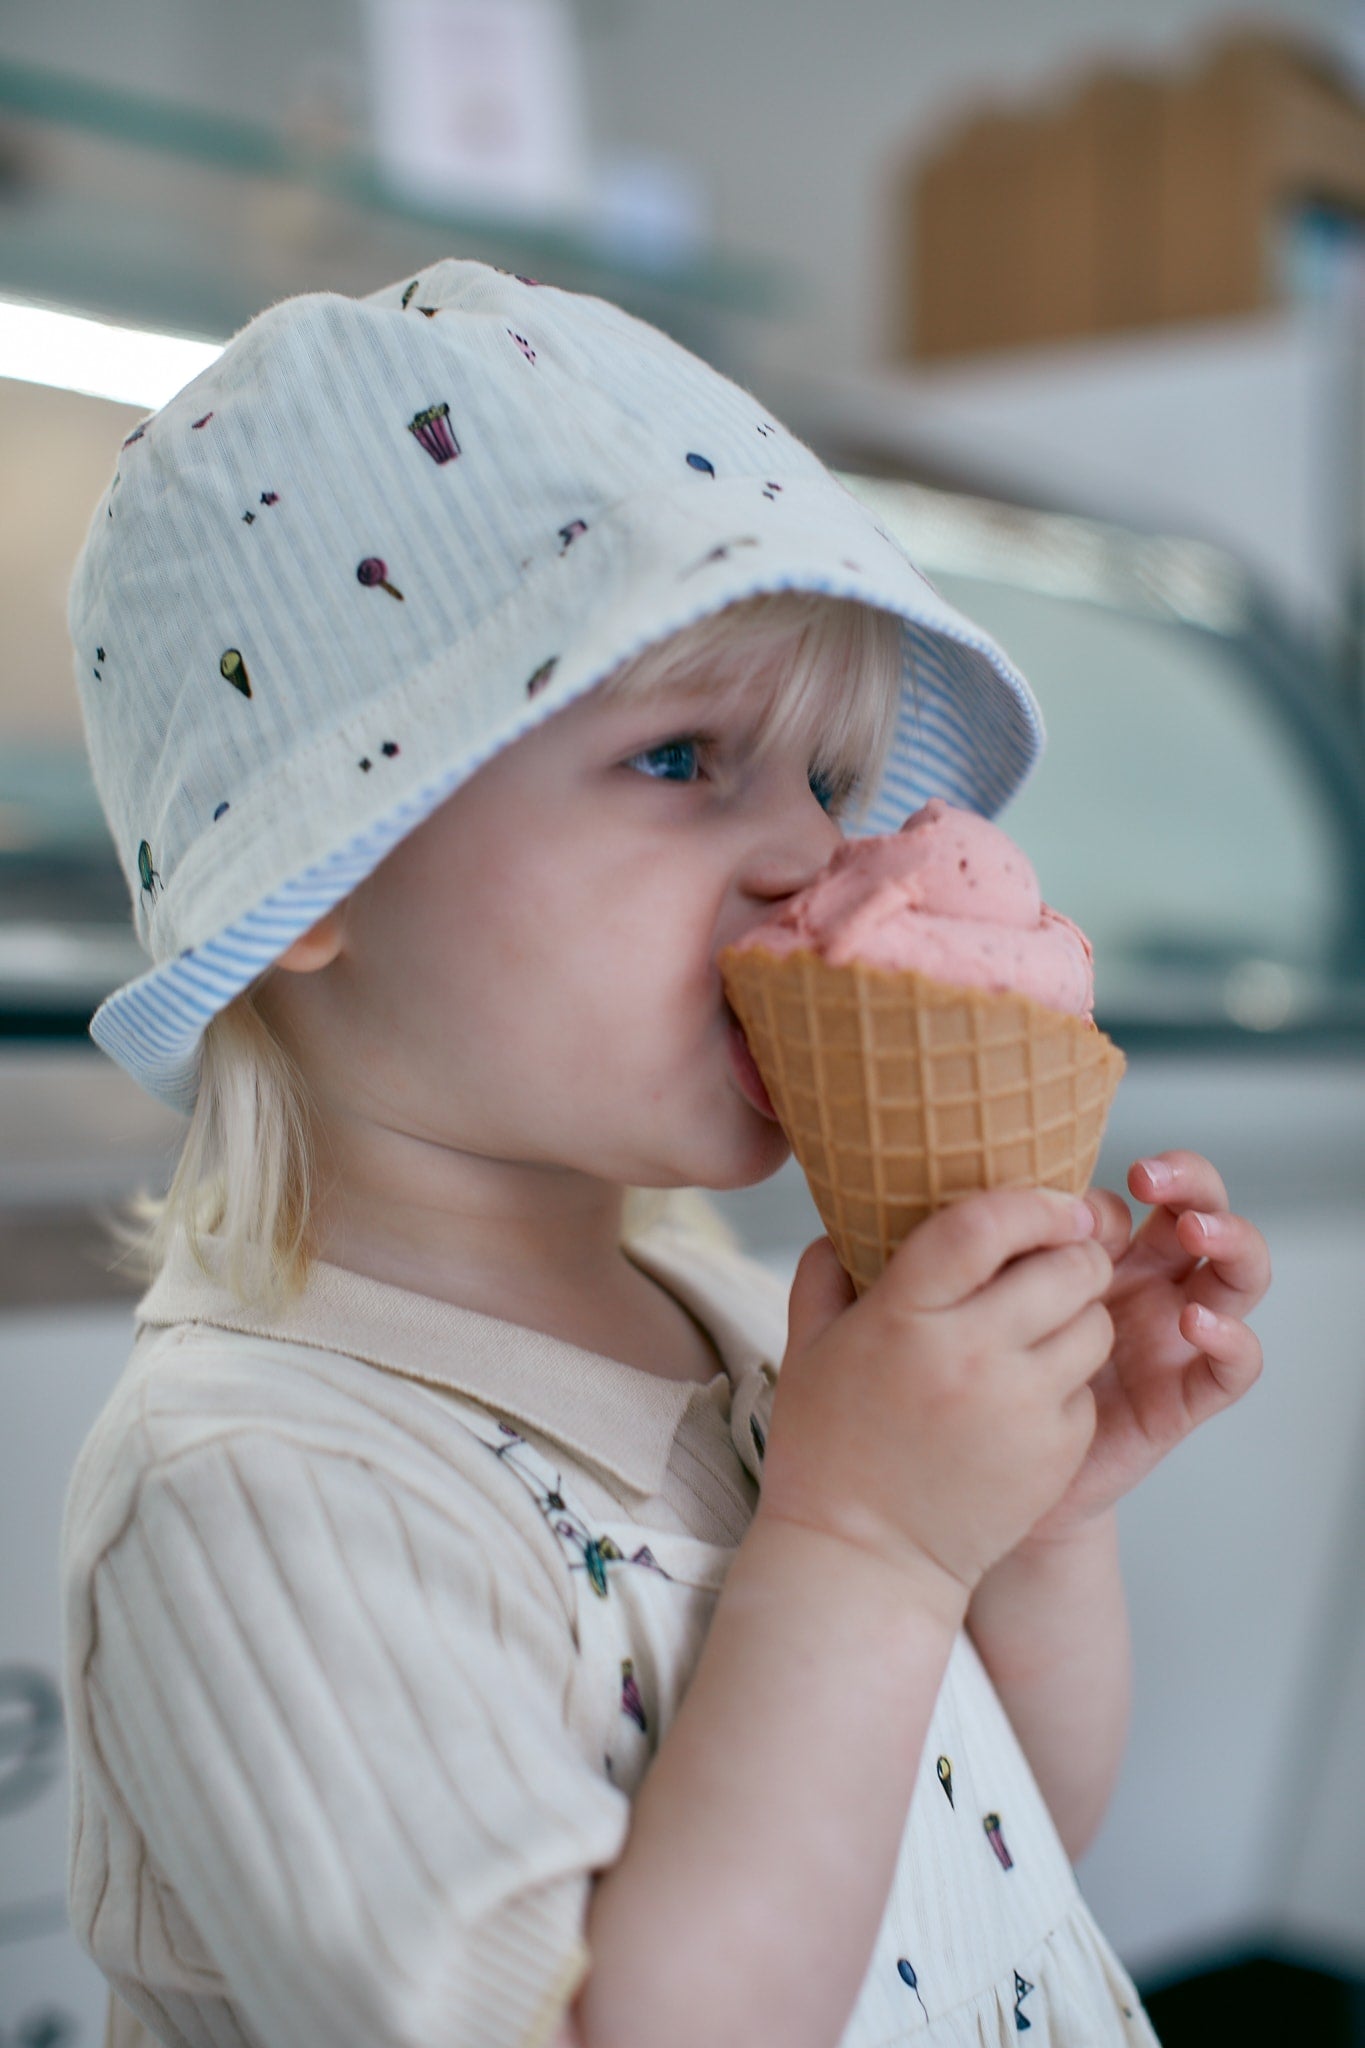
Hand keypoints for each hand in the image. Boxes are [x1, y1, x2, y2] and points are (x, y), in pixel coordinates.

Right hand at [757, 1188, 1114, 1614]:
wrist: (862, 1561)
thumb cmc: (827, 1446)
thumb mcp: (807, 1347)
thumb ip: (827, 1270)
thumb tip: (852, 1219)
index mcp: (904, 1318)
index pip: (986, 1225)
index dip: (1030, 1200)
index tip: (1050, 1198)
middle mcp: (972, 1357)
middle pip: (1067, 1266)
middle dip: (1073, 1251)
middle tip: (1059, 1256)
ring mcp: (1021, 1408)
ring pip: (1095, 1323)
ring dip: (1080, 1312)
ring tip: (1046, 1324)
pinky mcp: (1056, 1453)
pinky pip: (1087, 1386)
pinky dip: (1069, 1379)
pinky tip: (1029, 1392)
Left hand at [1025, 1150, 1268, 1542]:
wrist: (991, 1465)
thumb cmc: (989, 1369)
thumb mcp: (996, 1296)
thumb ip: (1011, 1251)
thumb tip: (999, 1193)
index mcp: (1114, 1253)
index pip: (1151, 1193)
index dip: (1134, 1177)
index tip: (1091, 1186)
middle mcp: (1154, 1286)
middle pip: (1206, 1214)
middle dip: (1194, 1184)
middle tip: (1152, 1179)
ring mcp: (1177, 1338)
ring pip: (1240, 1276)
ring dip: (1231, 1241)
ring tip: (1197, 1233)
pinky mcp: (1185, 1396)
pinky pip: (1237, 1367)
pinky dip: (1231, 1338)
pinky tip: (1196, 1324)